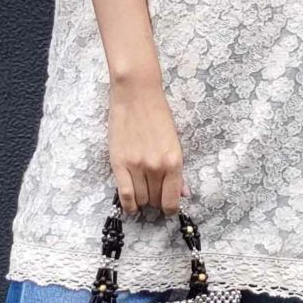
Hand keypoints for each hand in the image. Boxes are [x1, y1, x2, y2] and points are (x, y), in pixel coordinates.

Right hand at [108, 76, 187, 214]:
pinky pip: (125, 195)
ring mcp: (136, 166)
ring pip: (141, 200)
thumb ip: (177, 171)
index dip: (170, 208)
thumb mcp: (174, 143)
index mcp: (174, 162)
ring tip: (142, 190)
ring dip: (142, 200)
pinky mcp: (119, 163)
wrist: (136, 94)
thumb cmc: (157, 115)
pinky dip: (129, 204)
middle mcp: (156, 167)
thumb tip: (183, 193)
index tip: (167, 206)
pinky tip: (131, 204)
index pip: (172, 200)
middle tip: (154, 192)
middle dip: (156, 200)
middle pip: (156, 201)